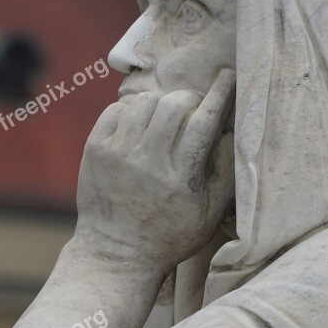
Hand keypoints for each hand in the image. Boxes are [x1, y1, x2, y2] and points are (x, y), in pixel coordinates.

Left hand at [74, 69, 235, 272]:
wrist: (116, 251)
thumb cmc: (170, 234)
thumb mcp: (210, 213)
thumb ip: (226, 172)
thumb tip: (232, 131)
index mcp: (181, 178)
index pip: (204, 122)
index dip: (219, 94)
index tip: (227, 77)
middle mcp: (147, 162)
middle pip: (174, 105)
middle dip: (190, 99)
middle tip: (193, 108)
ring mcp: (117, 154)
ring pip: (144, 102)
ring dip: (160, 103)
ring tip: (164, 119)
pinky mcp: (95, 150)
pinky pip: (116, 108)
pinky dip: (131, 110)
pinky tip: (139, 126)